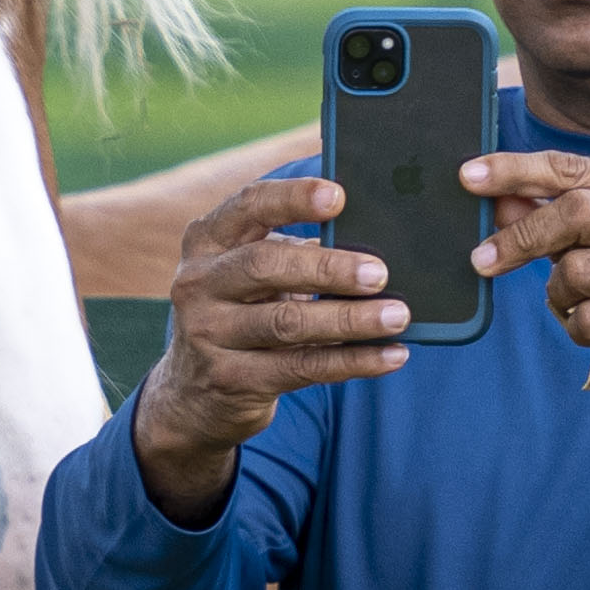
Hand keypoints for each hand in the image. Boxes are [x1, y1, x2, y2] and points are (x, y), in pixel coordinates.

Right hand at [133, 170, 406, 516]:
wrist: (192, 392)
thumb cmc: (242, 313)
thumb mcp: (252, 275)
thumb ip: (293, 253)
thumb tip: (372, 245)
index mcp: (207, 240)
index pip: (249, 206)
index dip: (293, 198)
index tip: (338, 197)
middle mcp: (198, 283)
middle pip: (265, 265)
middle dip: (328, 268)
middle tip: (379, 273)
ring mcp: (207, 333)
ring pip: (287, 323)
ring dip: (349, 319)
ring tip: (396, 315)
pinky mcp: (230, 380)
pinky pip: (301, 367)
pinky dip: (352, 361)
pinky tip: (390, 355)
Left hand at [464, 151, 589, 432]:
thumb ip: (549, 218)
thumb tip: (497, 202)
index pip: (570, 168)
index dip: (514, 170)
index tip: (468, 177)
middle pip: (573, 212)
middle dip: (521, 239)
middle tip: (482, 260)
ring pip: (574, 272)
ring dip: (559, 294)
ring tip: (582, 302)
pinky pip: (586, 319)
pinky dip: (577, 327)